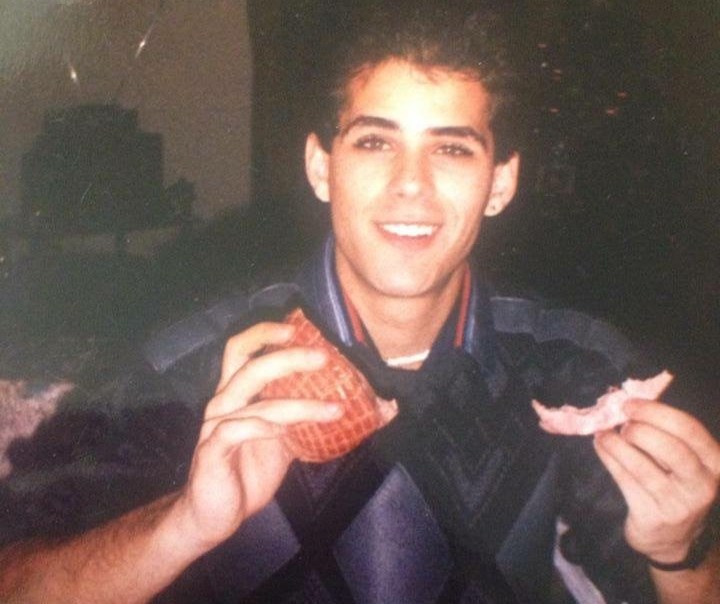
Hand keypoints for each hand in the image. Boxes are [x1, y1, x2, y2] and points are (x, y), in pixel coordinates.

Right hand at [174, 322, 343, 551]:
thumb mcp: (287, 443)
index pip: (243, 349)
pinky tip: (286, 433)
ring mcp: (215, 425)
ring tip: (336, 408)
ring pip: (256, 401)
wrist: (213, 516)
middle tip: (324, 357)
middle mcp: (224, 402)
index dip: (266, 332)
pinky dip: (264, 427)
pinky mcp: (211, 451)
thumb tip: (366, 410)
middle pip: (249, 364)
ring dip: (299, 403)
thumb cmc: (249, 472)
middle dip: (287, 356)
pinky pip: (237, 430)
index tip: (300, 326)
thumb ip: (312, 422)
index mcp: (238, 394)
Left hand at [594, 399, 719, 563]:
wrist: (673, 538)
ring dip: (617, 444)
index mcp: (714, 462)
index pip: (690, 430)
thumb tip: (629, 402)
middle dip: (640, 430)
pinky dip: (609, 458)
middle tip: (620, 422)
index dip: (656, 412)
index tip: (630, 404)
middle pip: (671, 449)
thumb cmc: (675, 484)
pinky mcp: (653, 517)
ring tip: (603, 433)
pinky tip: (600, 446)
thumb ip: (665, 433)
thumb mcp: (683, 461)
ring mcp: (679, 505)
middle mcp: (702, 485)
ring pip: (643, 467)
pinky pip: (625, 481)